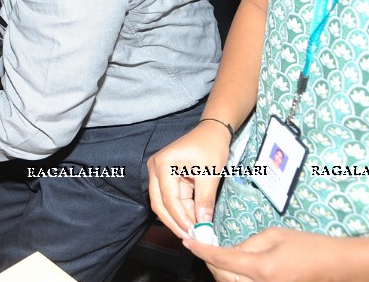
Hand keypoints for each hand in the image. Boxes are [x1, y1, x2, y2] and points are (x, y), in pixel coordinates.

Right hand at [146, 119, 232, 239]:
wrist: (212, 130)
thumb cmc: (210, 146)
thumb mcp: (209, 174)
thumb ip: (204, 200)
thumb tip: (203, 225)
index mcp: (163, 165)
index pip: (169, 199)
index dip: (181, 218)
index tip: (196, 234)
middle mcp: (155, 169)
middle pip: (160, 203)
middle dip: (175, 222)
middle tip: (190, 238)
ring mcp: (159, 173)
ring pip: (164, 203)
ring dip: (178, 218)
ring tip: (194, 232)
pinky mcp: (167, 177)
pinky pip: (171, 198)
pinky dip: (182, 210)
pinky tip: (193, 221)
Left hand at [185, 227, 342, 281]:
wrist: (338, 266)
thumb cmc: (309, 247)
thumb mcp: (274, 236)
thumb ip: (247, 244)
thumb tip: (229, 250)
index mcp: (262, 268)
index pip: (221, 259)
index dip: (201, 250)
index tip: (188, 241)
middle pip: (223, 278)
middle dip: (210, 262)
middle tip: (202, 246)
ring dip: (222, 272)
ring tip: (217, 256)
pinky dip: (235, 278)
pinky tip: (235, 268)